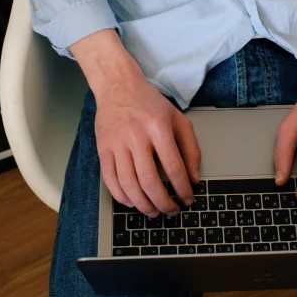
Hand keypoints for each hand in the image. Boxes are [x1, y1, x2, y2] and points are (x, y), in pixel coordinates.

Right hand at [70, 29, 200, 215]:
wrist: (118, 86)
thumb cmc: (150, 103)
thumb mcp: (178, 119)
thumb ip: (190, 148)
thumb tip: (193, 178)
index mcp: (158, 128)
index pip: (173, 166)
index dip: (182, 188)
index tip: (187, 199)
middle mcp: (136, 136)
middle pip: (149, 180)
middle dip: (162, 202)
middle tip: (171, 211)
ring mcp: (116, 143)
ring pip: (128, 184)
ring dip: (142, 204)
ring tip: (153, 211)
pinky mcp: (102, 148)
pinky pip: (110, 179)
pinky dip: (122, 196)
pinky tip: (132, 202)